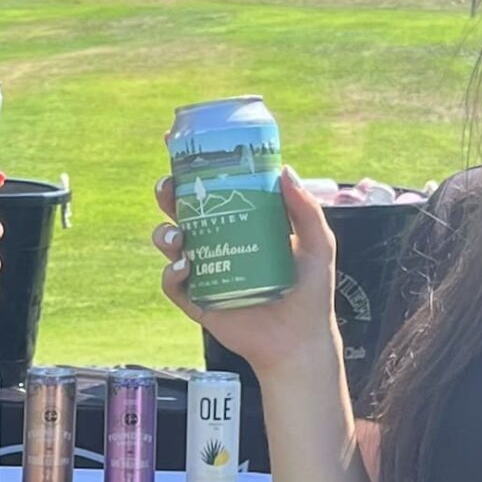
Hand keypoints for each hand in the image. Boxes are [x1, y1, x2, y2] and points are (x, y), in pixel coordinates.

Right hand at [152, 167, 339, 382]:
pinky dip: (172, 272)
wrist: (300, 341)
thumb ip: (306, 210)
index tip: (173, 141)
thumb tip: (284, 170)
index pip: (212, 185)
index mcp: (241, 220)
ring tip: (180, 236)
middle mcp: (217, 240)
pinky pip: (172, 283)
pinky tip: (185, 268)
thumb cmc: (311, 291)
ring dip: (165, 232)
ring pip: (169, 241)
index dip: (190, 164)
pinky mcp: (196, 300)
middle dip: (167, 192)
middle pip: (180, 208)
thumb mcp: (317, 245)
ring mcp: (204, 270)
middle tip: (170, 186)